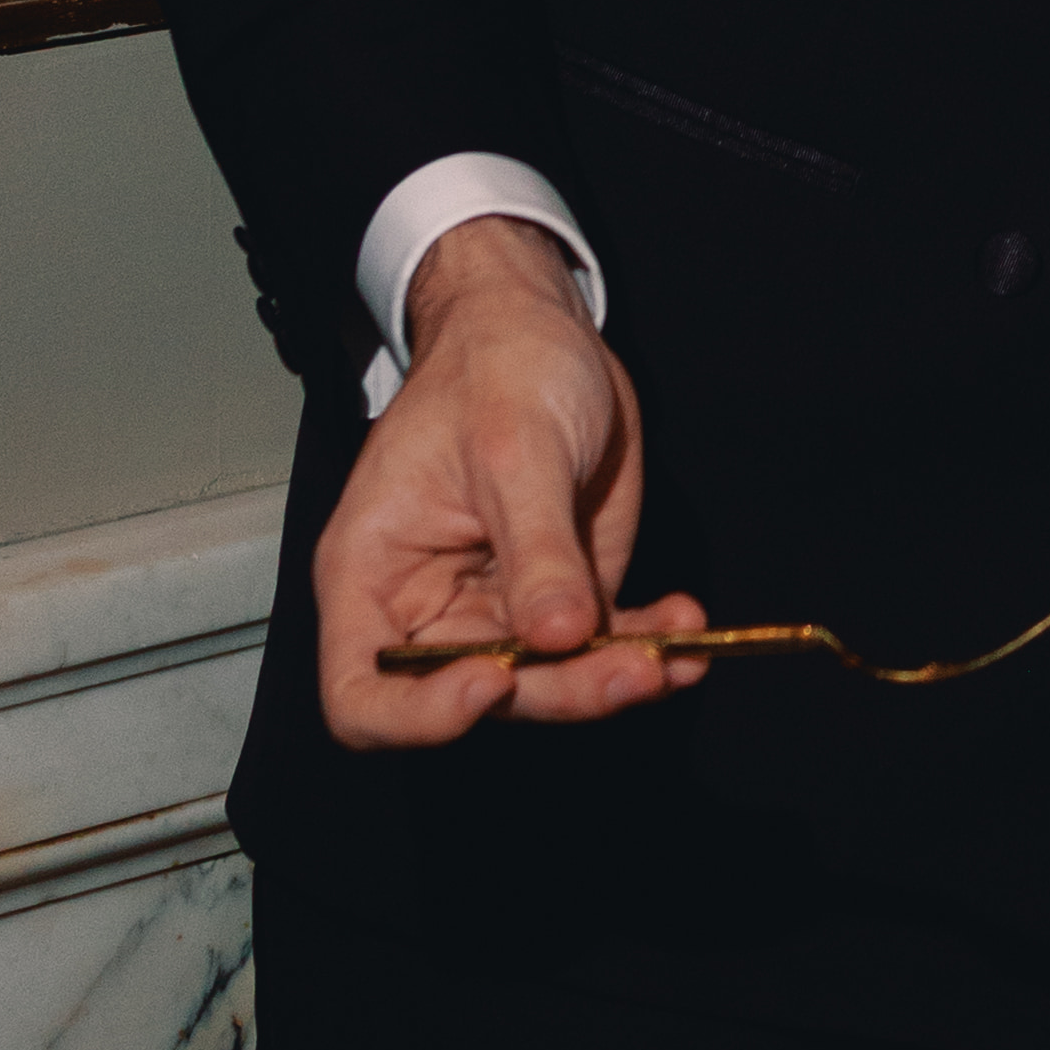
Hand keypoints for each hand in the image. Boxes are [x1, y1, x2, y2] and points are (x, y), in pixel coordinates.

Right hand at [308, 219, 705, 741]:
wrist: (547, 335)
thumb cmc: (494, 368)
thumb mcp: (515, 449)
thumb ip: (537, 548)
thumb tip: (558, 636)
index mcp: (373, 576)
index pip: (362, 695)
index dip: (421, 714)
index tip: (494, 679)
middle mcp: (430, 610)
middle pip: (480, 699)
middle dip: (560, 691)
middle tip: (634, 668)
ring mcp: (501, 611)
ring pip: (551, 684)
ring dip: (616, 677)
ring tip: (677, 651)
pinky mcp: (563, 599)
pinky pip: (601, 647)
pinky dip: (647, 647)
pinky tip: (686, 629)